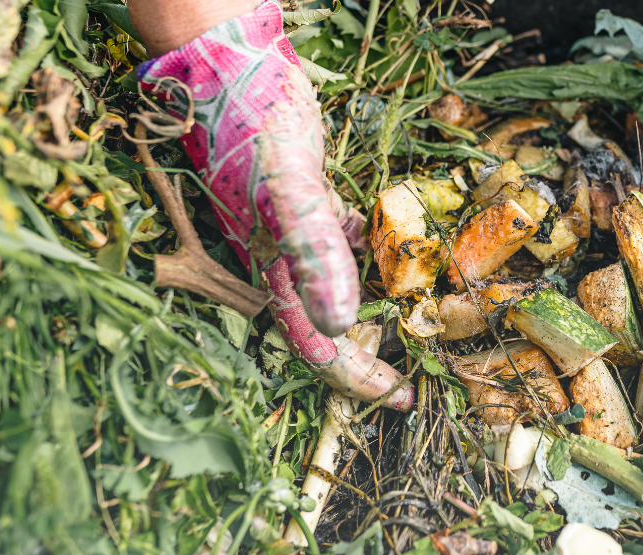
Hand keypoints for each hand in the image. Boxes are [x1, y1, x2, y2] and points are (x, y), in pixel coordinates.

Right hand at [136, 0, 412, 407]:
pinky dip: (370, 250)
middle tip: (413, 376)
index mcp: (274, 270)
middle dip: (369, 355)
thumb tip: (342, 323)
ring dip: (375, 307)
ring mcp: (296, 228)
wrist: (226, 66)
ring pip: (339, 285)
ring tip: (415, 324)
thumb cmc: (249, 127)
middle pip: (329, 325)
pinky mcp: (308, 195)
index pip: (317, 345)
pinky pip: (342, 237)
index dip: (358, 378)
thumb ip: (313, 251)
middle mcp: (284, 259)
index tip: (403, 399)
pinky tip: (393, 248)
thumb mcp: (286, 190)